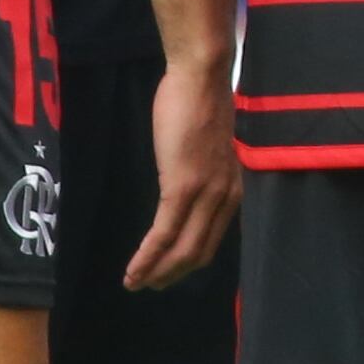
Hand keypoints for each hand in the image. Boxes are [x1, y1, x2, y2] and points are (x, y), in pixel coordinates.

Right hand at [128, 52, 241, 285]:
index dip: (188, 263)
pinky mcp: (182, 188)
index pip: (211, 241)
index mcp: (231, 191)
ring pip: (182, 250)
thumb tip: (185, 190)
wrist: (200, 78)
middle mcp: (224, 199)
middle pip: (199, 253)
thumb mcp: (205, 149)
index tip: (167, 273)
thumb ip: (201, 175)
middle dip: (172, 275)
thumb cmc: (197, 105)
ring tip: (134, 283)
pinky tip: (132, 269)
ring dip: (156, 272)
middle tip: (148, 286)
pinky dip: (147, 257)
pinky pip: (164, 233)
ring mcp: (205, 195)